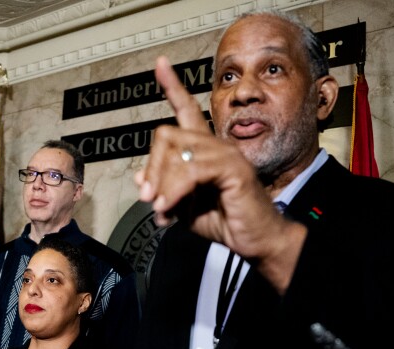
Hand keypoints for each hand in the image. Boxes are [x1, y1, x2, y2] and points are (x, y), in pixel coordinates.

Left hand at [134, 56, 305, 292]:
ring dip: (162, 185)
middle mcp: (216, 144)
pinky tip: (169, 209)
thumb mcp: (182, 205)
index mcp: (204, 149)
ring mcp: (226, 153)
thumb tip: (139, 177)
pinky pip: (192, 170)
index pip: (186, 110)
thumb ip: (163, 189)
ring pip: (177, 152)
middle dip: (152, 169)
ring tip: (161, 210)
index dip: (173, 86)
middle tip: (149, 199)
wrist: (254, 241)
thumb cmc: (223, 220)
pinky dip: (175, 191)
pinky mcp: (233, 168)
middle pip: (167, 135)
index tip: (160, 63)